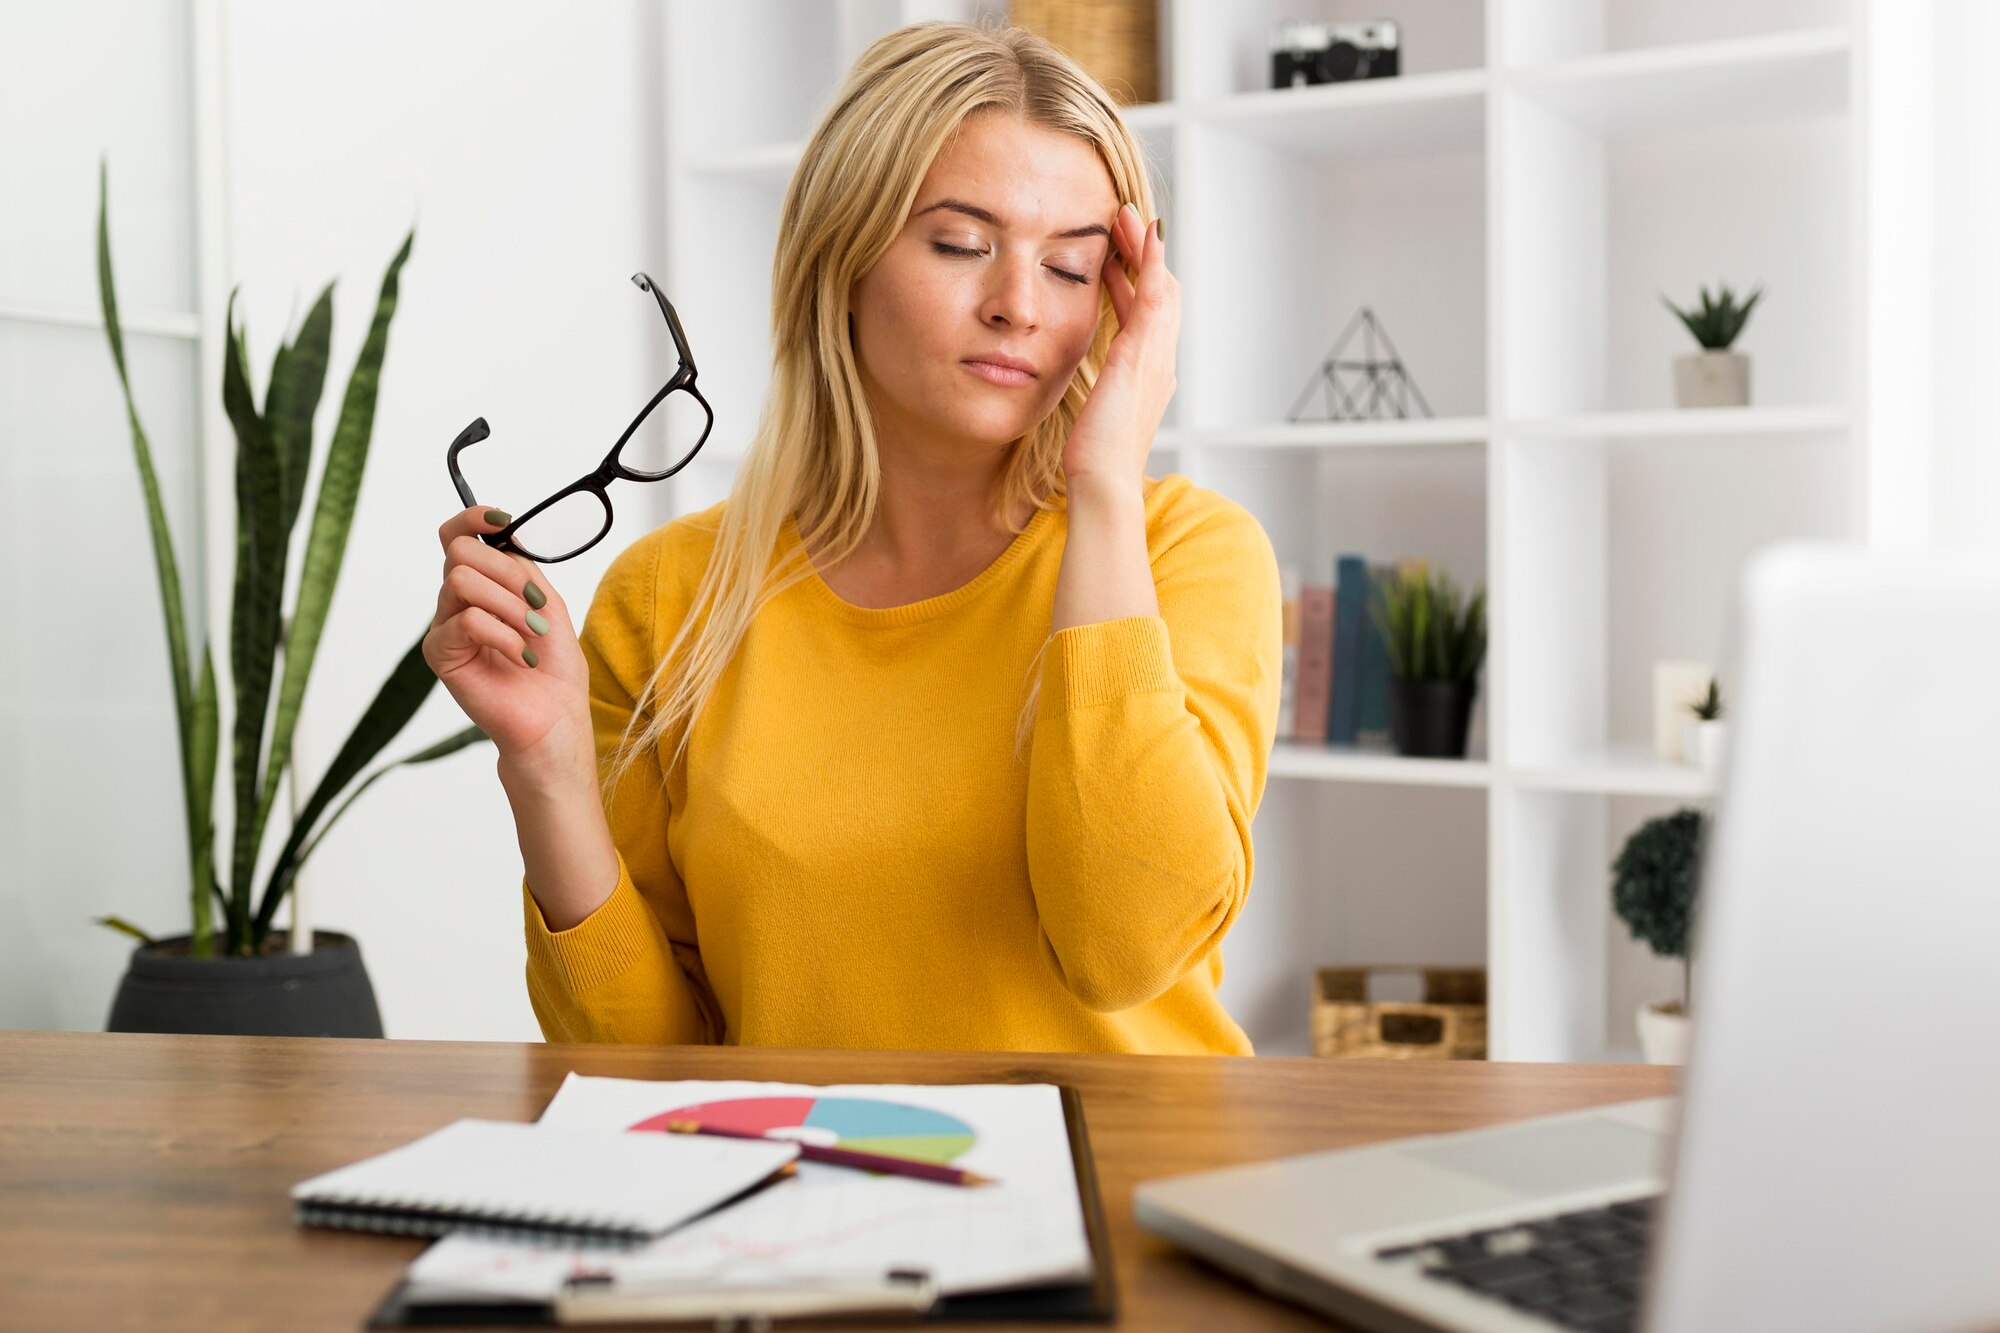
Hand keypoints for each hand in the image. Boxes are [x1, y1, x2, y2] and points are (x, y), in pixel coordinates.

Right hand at [421, 507, 592, 783]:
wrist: (554, 718)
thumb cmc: (554, 667)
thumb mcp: (547, 603)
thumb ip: (523, 567)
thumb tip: (503, 535)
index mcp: (484, 584)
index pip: (459, 537)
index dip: (474, 519)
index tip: (501, 520)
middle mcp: (458, 600)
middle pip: (459, 552)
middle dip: (506, 572)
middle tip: (535, 604)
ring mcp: (446, 626)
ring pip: (462, 581)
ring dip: (509, 606)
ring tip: (533, 635)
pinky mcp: (440, 653)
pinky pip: (467, 621)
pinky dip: (503, 636)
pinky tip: (521, 657)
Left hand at [1064, 202, 1177, 492]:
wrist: (1104, 483)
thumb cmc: (1093, 461)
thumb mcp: (1093, 416)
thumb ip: (1094, 393)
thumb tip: (1084, 388)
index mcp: (1148, 377)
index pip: (1146, 317)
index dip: (1135, 283)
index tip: (1115, 258)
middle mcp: (1160, 363)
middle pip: (1162, 294)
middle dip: (1143, 257)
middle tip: (1124, 225)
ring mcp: (1157, 357)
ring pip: (1162, 287)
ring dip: (1145, 249)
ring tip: (1126, 218)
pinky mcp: (1143, 354)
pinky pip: (1155, 296)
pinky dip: (1151, 263)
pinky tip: (1142, 236)